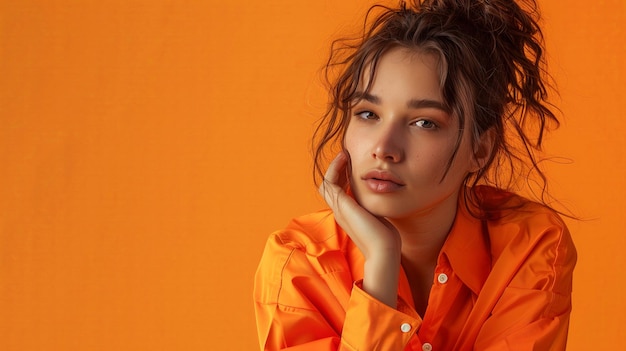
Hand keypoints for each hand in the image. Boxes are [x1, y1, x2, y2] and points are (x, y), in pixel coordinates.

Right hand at [319, 152, 400, 306]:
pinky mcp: (341, 205)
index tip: (353, 165)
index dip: (343, 178)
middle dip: (338, 171)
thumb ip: (376, 209)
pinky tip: (344, 158)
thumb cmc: (386, 238)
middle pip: (331, 187)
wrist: (383, 250)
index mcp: (348, 216)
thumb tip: (384, 200)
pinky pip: (330, 182)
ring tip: (344, 154)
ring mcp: (339, 209)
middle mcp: (341, 212)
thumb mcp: (379, 218)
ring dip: (334, 167)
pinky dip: (334, 168)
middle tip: (347, 156)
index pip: (339, 193)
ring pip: (327, 183)